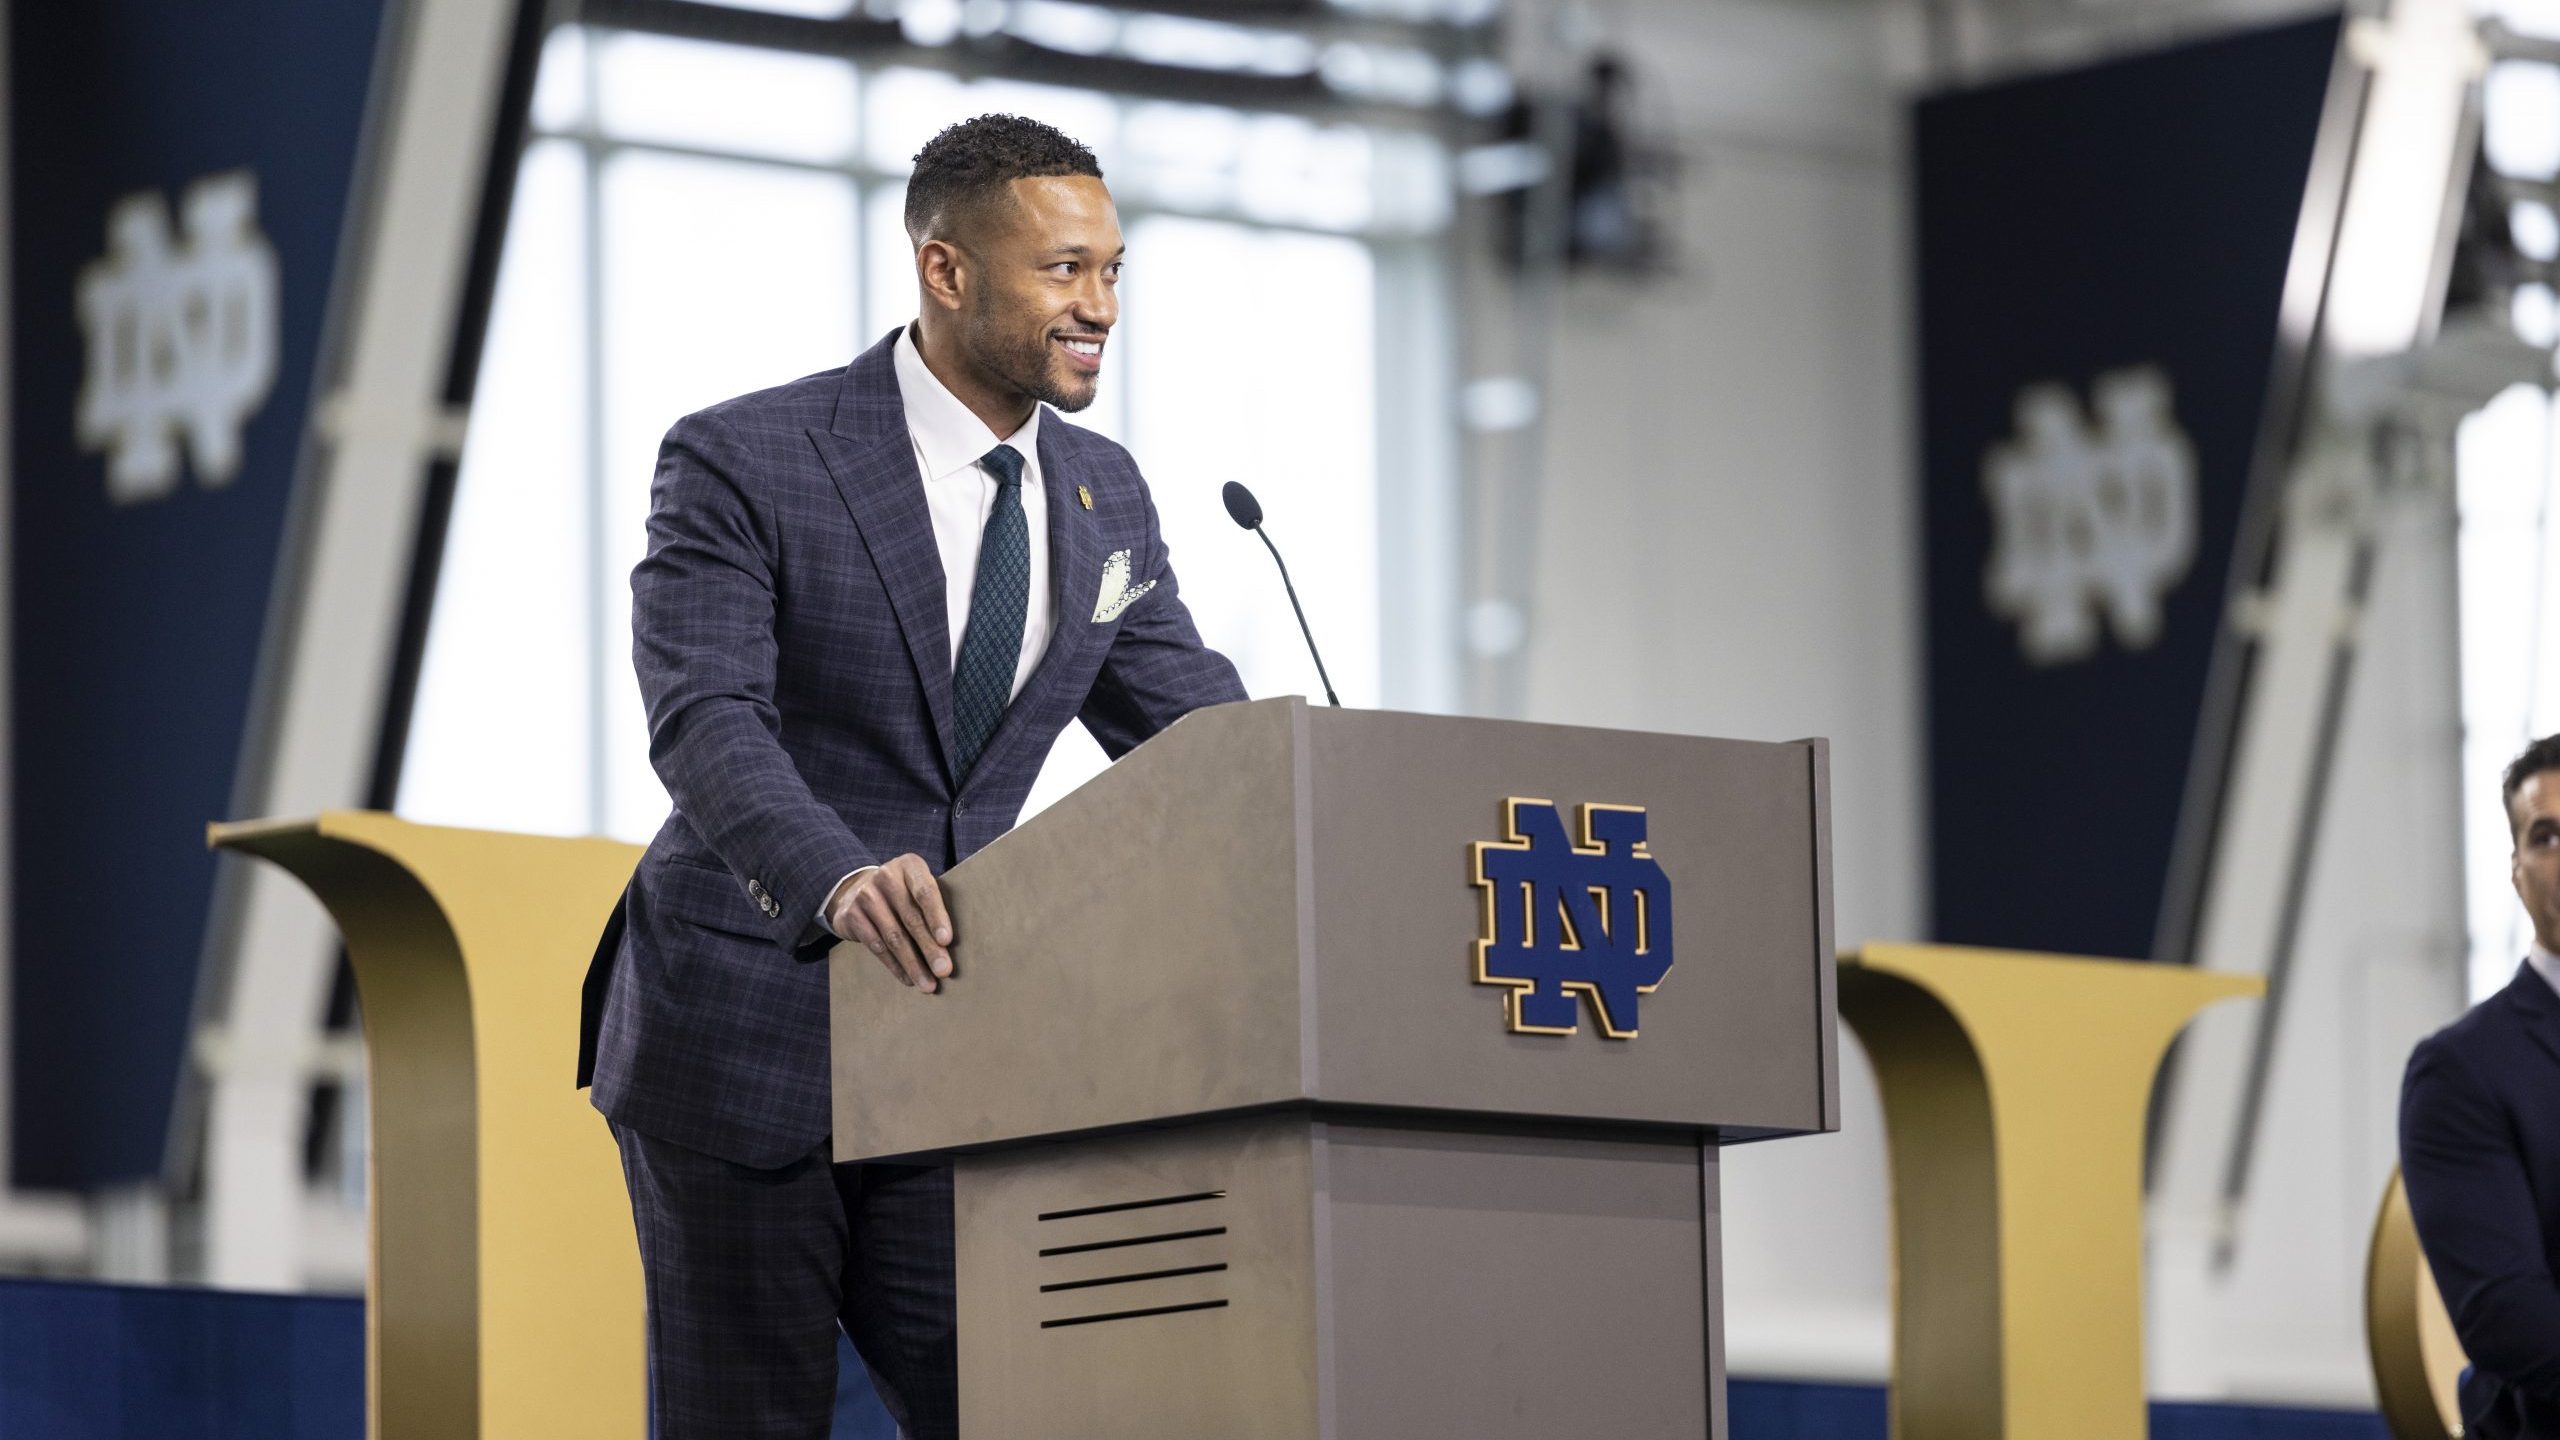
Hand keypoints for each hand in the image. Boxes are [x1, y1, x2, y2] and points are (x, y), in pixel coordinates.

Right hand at [827, 855, 953, 992]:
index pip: (925, 892)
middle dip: (929, 948)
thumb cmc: (902, 892)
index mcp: (909, 866)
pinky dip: (894, 965)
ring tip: (928, 983)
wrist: (856, 889)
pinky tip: (908, 978)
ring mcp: (866, 896)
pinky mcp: (851, 916)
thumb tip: (953, 946)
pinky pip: (877, 946)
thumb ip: (934, 905)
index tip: (947, 941)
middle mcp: (886, 877)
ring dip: (913, 964)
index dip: (937, 917)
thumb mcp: (917, 887)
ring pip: (893, 937)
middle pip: (911, 918)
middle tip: (944, 970)